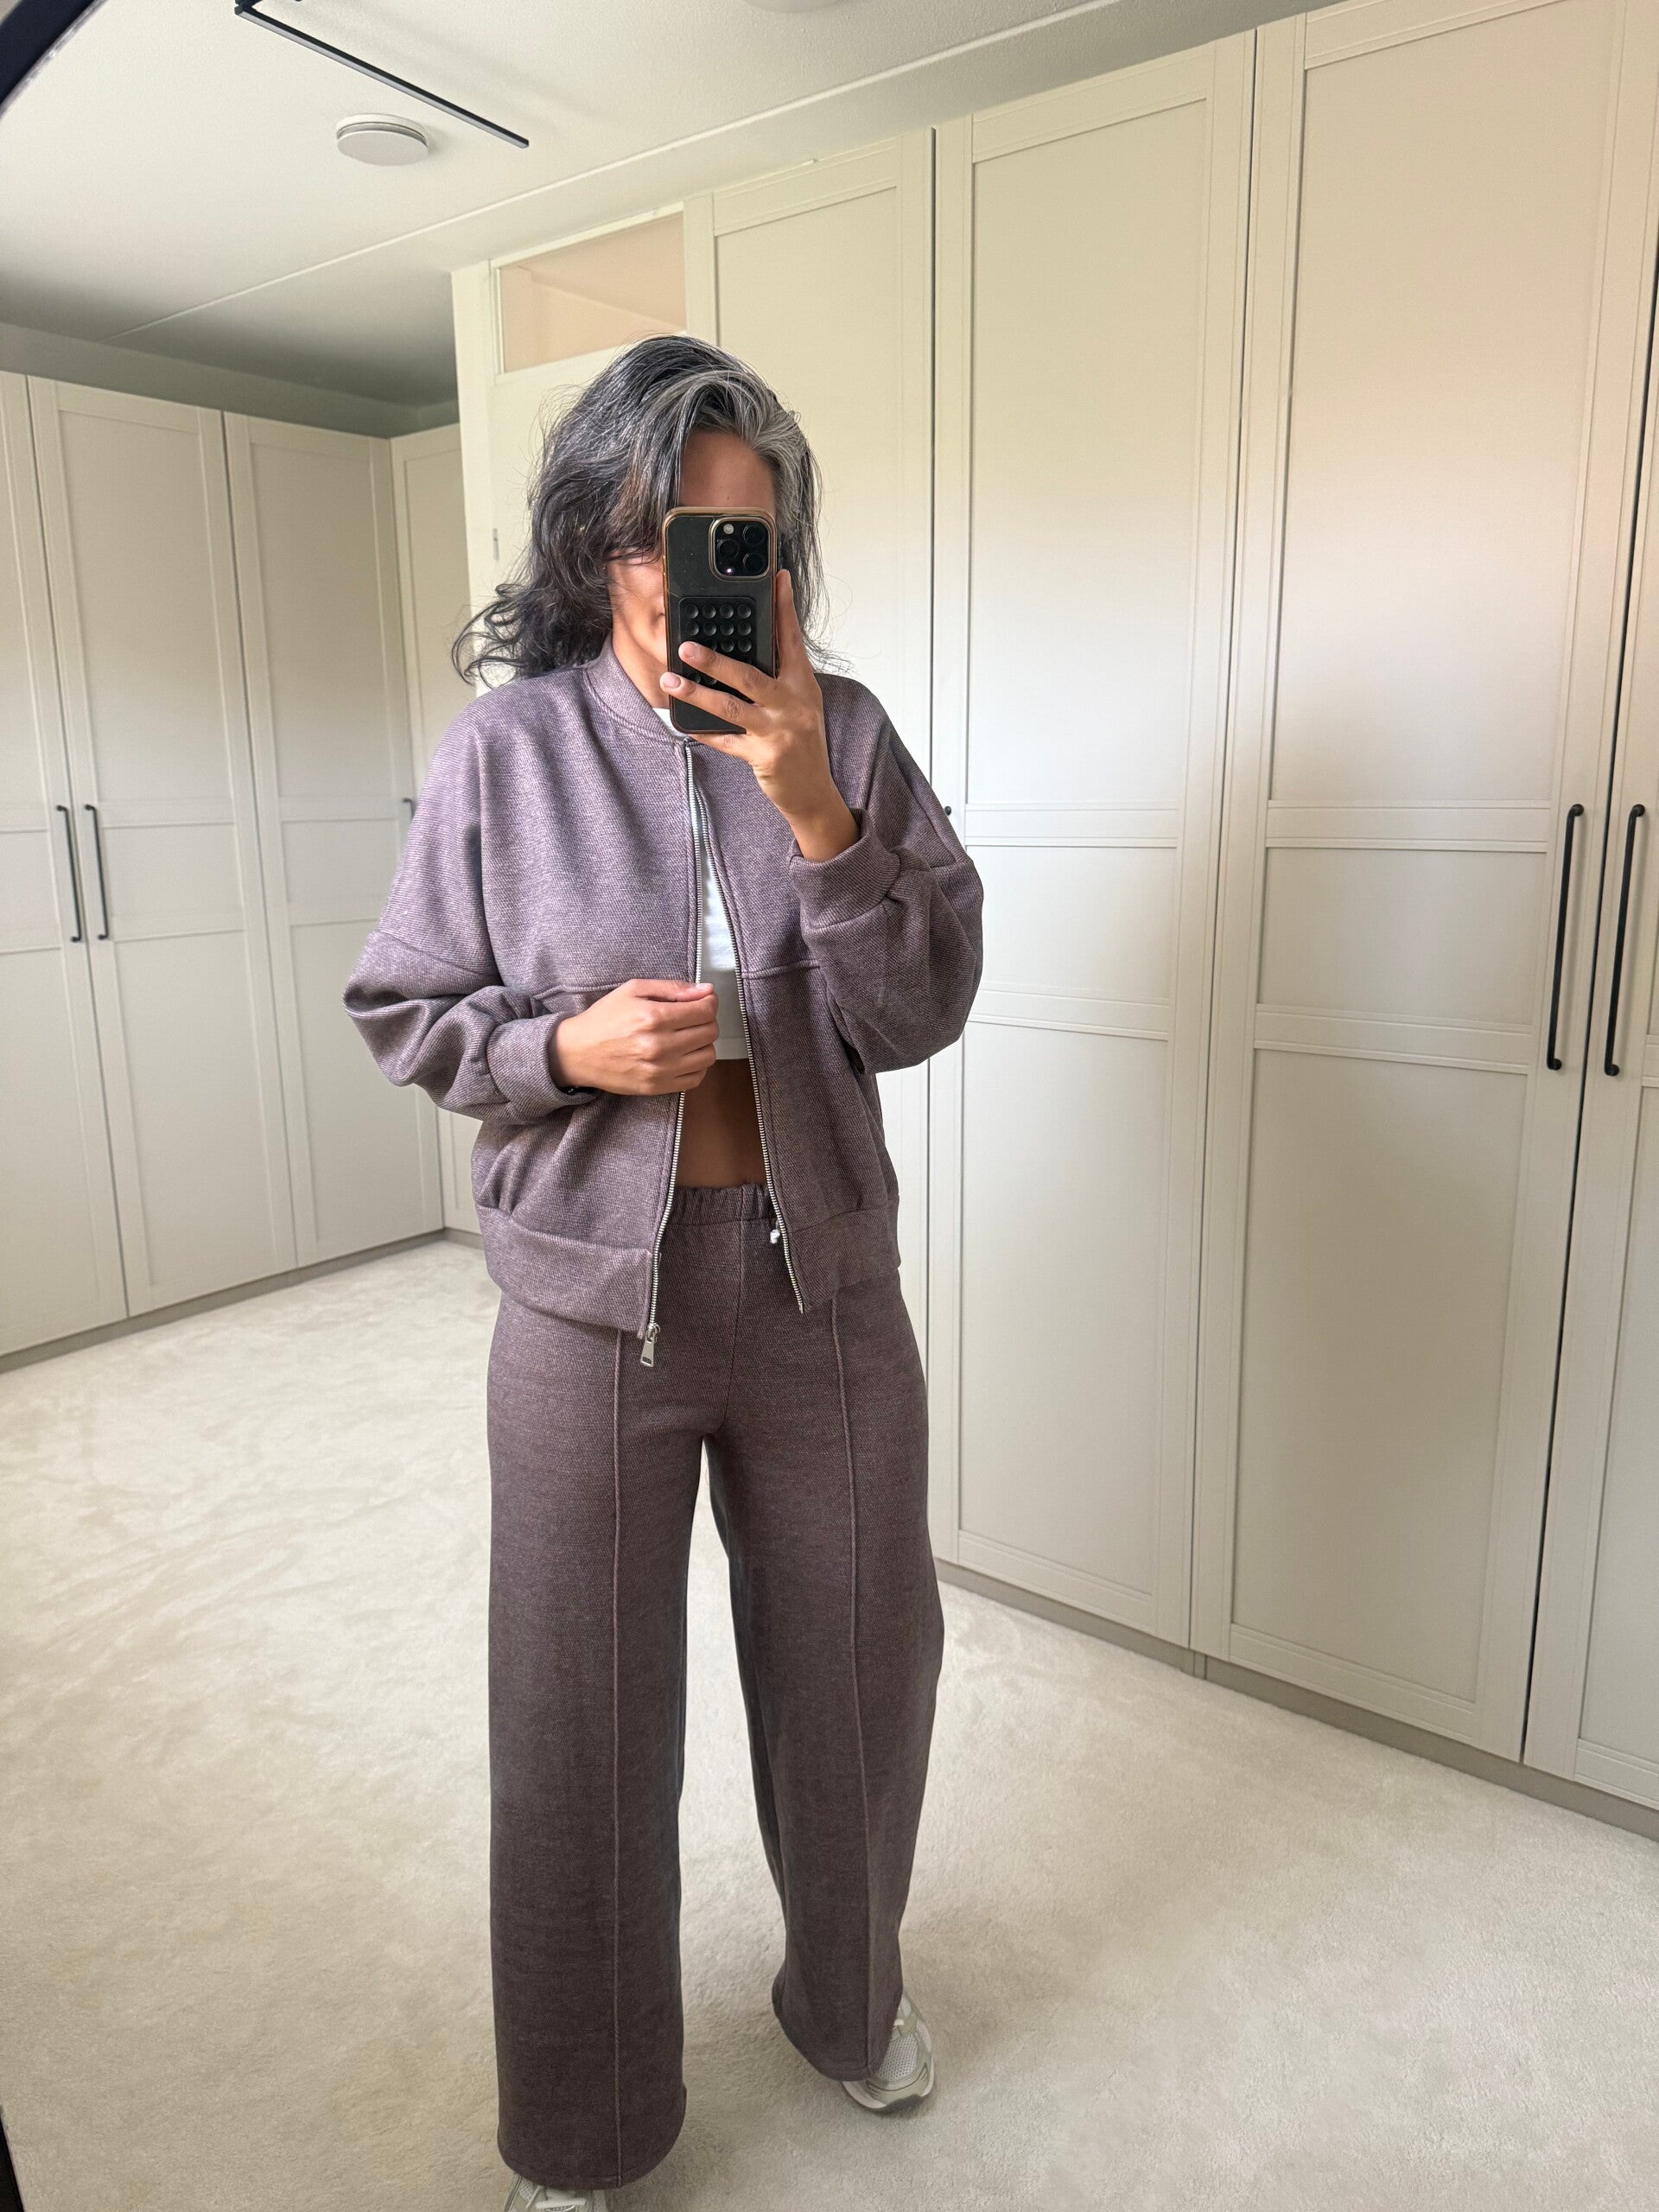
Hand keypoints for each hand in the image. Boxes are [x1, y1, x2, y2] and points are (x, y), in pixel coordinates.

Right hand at [550, 979, 717, 1094]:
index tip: (703, 1000)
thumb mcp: (633, 990)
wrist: (577, 1053)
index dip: (710, 1002)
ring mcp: (660, 1070)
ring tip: (688, 1037)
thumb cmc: (605, 1017)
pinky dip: (697, 1065)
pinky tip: (683, 1056)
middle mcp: (660, 1045)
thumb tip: (706, 990)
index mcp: (654, 1017)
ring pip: (708, 1056)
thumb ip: (672, 988)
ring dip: (704, 1044)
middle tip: (693, 1017)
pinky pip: (696, 1078)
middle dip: (707, 1020)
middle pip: (710, 1032)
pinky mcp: (657, 1087)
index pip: (705, 1010)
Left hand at [660, 568, 857, 860]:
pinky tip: (684, 722)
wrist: (814, 792)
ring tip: (670, 681)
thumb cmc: (802, 744)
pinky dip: (704, 731)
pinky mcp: (765, 757)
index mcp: (802, 685)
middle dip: (715, 659)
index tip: (777, 578)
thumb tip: (749, 648)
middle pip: (749, 675)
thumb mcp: (800, 705)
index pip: (792, 639)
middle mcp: (793, 705)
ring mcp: (779, 732)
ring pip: (731, 707)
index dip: (784, 607)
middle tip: (685, 646)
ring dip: (697, 693)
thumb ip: (780, 676)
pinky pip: (726, 741)